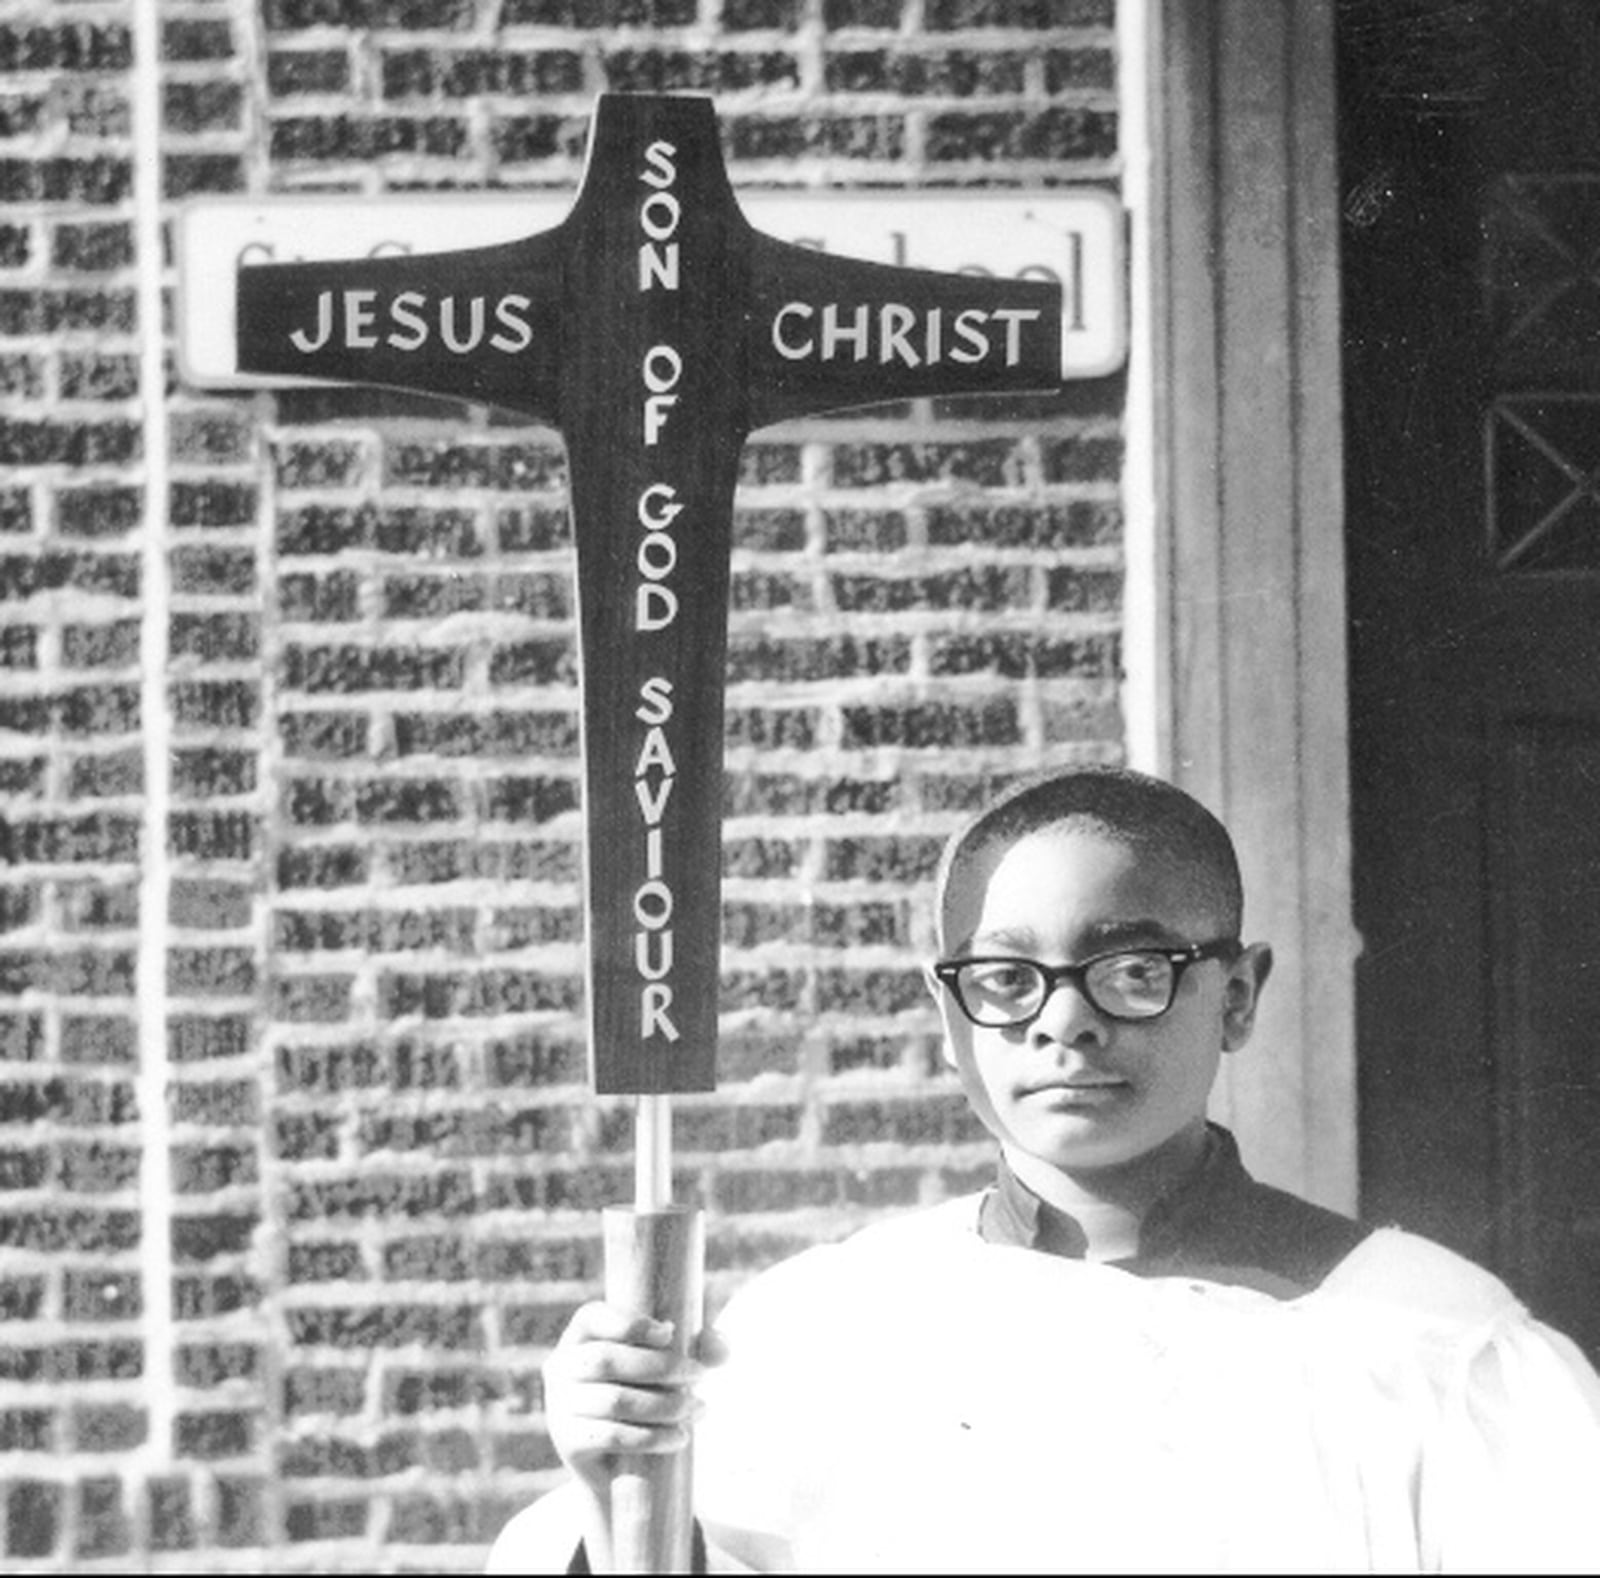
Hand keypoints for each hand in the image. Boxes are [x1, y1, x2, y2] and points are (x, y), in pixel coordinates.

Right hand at [542, 1301, 715, 1494]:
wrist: (618, 1466)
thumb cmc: (648, 1395)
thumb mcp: (671, 1365)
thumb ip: (699, 1348)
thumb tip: (721, 1349)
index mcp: (580, 1336)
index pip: (592, 1317)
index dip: (629, 1323)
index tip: (670, 1332)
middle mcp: (561, 1367)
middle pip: (607, 1359)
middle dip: (661, 1366)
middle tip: (700, 1376)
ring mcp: (560, 1406)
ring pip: (614, 1400)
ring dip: (664, 1404)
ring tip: (699, 1408)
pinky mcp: (569, 1443)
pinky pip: (612, 1435)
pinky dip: (652, 1436)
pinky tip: (681, 1436)